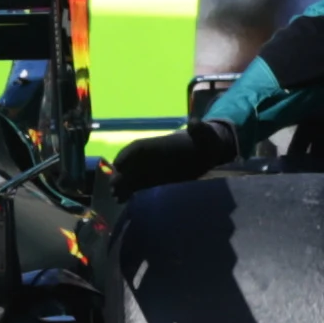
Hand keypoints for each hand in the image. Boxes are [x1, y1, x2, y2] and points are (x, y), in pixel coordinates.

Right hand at [108, 119, 236, 194]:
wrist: (210, 151)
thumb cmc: (206, 141)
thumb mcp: (205, 134)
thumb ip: (200, 130)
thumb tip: (194, 122)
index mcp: (160, 143)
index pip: (138, 147)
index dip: (126, 155)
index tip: (118, 165)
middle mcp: (153, 156)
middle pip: (131, 164)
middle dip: (121, 174)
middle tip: (113, 187)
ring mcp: (154, 167)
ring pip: (133, 175)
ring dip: (123, 185)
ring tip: (116, 197)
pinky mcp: (157, 178)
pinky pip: (140, 184)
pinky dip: (131, 191)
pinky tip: (124, 200)